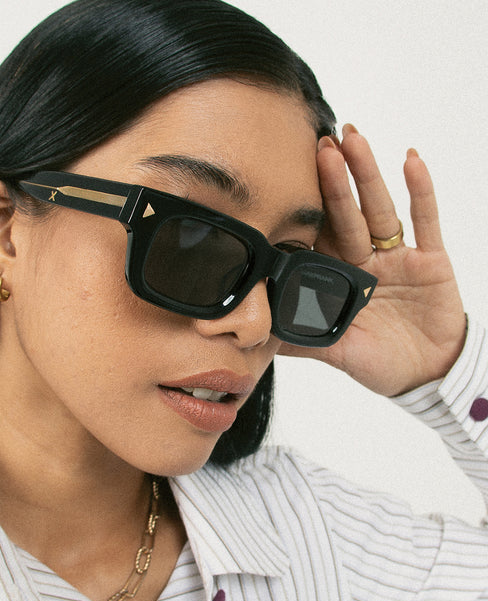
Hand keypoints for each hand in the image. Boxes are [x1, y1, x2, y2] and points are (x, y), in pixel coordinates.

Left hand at [279, 125, 465, 396]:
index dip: (305, 211)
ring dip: (367, 174)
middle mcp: (365, 261)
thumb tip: (257, 333)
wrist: (427, 375)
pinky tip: (410, 159)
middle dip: (333, 180)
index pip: (318, 238)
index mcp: (339, 278)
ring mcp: (397, 257)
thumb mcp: (334, 350)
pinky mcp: (430, 260)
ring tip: (353, 138)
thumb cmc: (380, 363)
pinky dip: (420, 191)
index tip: (284, 181)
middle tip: (317, 144)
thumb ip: (300, 336)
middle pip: (346, 214)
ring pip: (379, 209)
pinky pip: (425, 220)